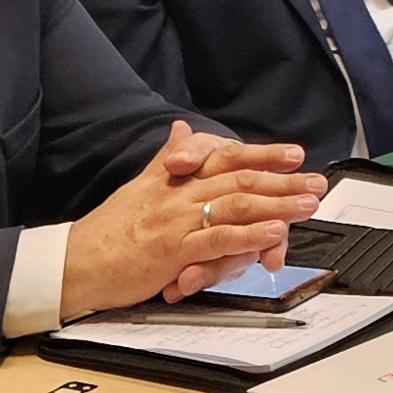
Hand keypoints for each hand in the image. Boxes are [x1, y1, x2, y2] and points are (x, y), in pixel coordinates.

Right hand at [60, 122, 323, 317]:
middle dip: (283, 180)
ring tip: (307, 204)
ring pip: (235, 206)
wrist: (75, 262)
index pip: (225, 158)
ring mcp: (176, 222)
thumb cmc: (108, 231)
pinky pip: (216, 240)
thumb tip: (184, 129)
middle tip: (317, 182)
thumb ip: (167, 158)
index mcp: (173, 179)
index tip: (294, 153)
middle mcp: (178, 195)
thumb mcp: (140, 185)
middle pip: (239, 180)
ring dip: (277, 205)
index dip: (262, 154)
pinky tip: (273, 234)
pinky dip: (248, 236)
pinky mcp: (172, 252)